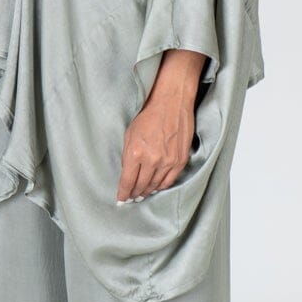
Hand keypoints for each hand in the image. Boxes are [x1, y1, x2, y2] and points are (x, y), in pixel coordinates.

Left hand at [116, 51, 205, 202]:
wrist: (172, 102)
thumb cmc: (148, 115)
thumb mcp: (130, 134)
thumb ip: (128, 155)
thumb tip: (127, 173)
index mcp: (136, 153)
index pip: (127, 181)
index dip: (123, 193)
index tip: (121, 199)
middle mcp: (152, 160)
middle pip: (141, 186)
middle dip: (134, 194)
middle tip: (131, 198)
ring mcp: (168, 161)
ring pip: (155, 185)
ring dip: (147, 192)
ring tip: (142, 194)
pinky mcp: (180, 160)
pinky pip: (169, 180)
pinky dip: (161, 186)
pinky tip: (156, 187)